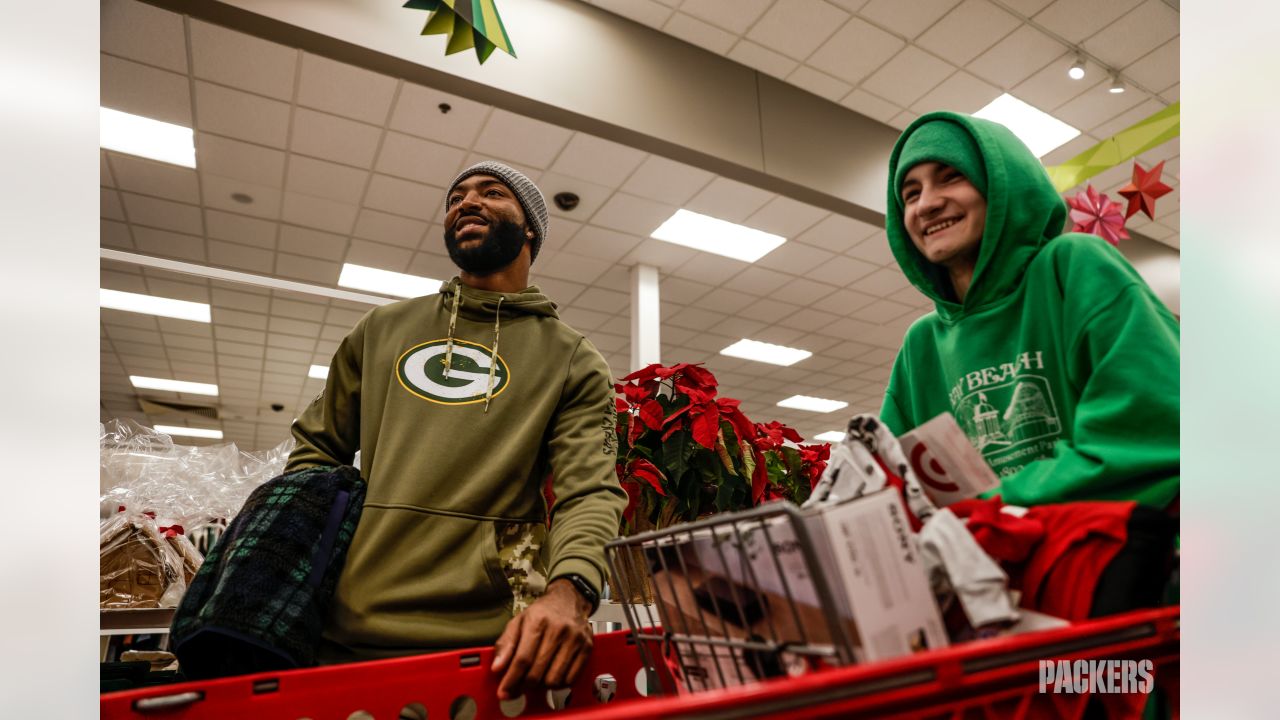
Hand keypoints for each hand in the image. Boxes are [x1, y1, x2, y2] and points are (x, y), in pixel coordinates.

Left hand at [490, 578, 592, 699]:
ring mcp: (575, 639)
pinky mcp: (587, 647)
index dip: (511, 680)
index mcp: (538, 621)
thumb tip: (497, 667)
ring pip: (554, 679)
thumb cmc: (542, 612)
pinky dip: (559, 684)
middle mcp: (558, 630)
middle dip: (523, 686)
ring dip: (542, 686)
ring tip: (536, 679)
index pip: (522, 659)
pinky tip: (552, 676)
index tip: (503, 692)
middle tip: (517, 688)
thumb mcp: (518, 622)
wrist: (569, 599)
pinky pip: (571, 679)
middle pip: (537, 672)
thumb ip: (506, 644)